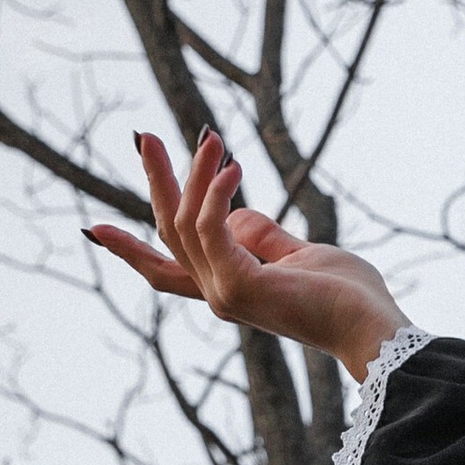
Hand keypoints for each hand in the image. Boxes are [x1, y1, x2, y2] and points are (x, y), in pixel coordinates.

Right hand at [87, 132, 406, 379]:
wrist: (371, 327)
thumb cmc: (348, 295)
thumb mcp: (299, 254)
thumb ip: (264, 235)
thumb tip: (236, 212)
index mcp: (227, 291)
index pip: (166, 270)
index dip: (129, 249)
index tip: (93, 230)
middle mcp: (217, 296)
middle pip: (167, 234)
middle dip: (155, 183)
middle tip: (146, 138)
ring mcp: (223, 294)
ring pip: (185, 223)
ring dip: (193, 174)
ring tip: (211, 137)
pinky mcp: (238, 286)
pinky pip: (211, 228)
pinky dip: (215, 193)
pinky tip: (231, 167)